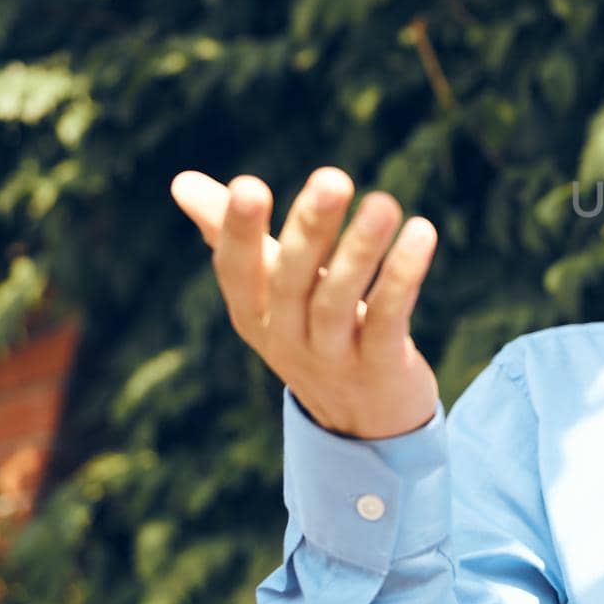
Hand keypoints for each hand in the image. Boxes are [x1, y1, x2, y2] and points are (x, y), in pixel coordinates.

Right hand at [170, 167, 439, 439]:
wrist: (365, 424)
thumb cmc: (313, 336)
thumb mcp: (269, 293)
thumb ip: (234, 237)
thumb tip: (181, 182)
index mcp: (254, 314)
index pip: (236, 271)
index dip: (238, 231)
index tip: (247, 185)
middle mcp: (286, 338)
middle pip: (291, 281)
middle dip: (310, 230)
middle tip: (332, 179)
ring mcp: (333, 357)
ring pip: (339, 301)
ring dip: (361, 250)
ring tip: (384, 203)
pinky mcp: (380, 367)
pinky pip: (387, 318)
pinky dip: (403, 277)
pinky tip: (422, 233)